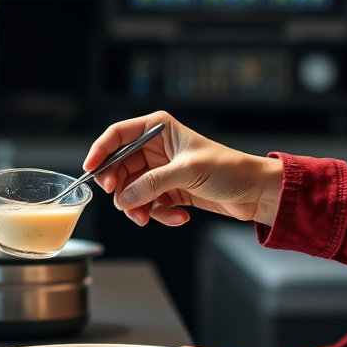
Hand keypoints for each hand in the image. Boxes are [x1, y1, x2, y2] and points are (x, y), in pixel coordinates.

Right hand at [82, 111, 283, 226]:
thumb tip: (125, 198)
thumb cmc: (229, 169)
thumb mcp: (187, 172)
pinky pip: (149, 204)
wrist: (256, 192)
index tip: (90, 170)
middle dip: (121, 189)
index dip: (100, 151)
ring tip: (151, 218)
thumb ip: (151, 184)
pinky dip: (159, 214)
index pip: (118, 135)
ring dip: (139, 207)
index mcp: (159, 128)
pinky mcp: (170, 190)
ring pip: (132, 190)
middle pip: (120, 167)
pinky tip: (180, 216)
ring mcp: (162, 170)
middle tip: (126, 205)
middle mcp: (156, 147)